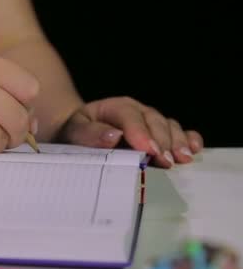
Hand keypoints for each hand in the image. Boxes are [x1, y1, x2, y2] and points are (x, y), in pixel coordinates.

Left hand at [57, 97, 202, 167]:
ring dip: (177, 142)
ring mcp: (150, 120)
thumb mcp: (75, 132)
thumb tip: (113, 136)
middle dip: (162, 141)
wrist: (80, 133)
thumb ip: (90, 134)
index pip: (130, 116)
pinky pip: (177, 131)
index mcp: (115, 107)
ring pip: (168, 126)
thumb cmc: (77, 133)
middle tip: (167, 161)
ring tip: (182, 158)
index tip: (149, 150)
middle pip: (154, 121)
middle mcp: (136, 111)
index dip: (141, 133)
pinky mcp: (159, 132)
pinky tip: (193, 149)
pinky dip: (187, 138)